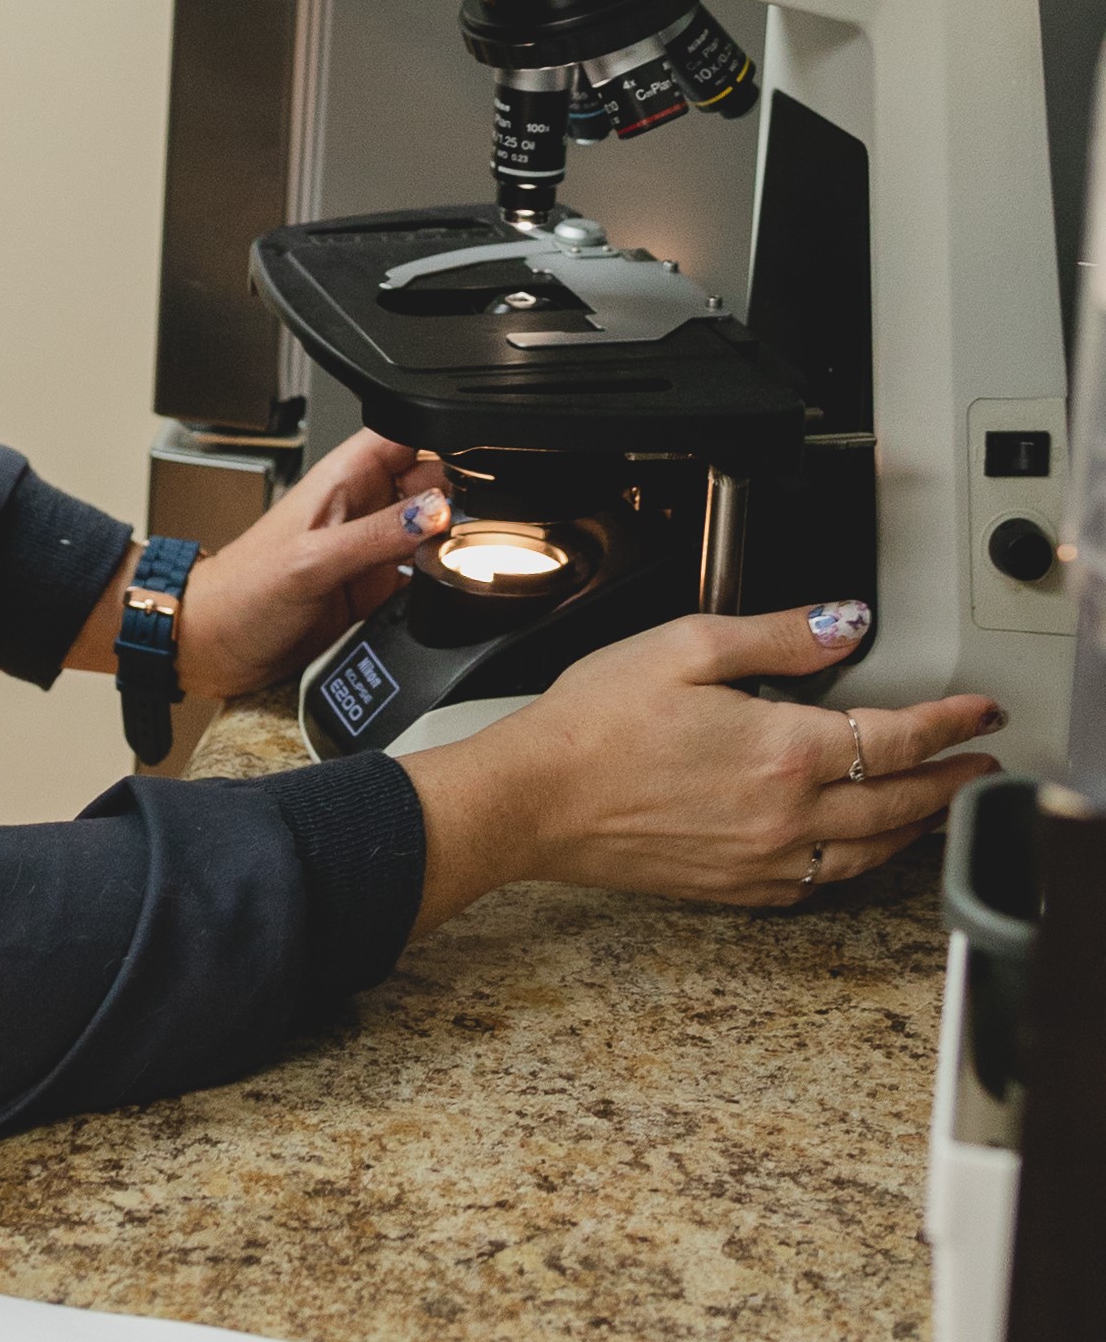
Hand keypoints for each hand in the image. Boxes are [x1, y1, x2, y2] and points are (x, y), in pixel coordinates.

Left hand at [63, 430, 450, 699]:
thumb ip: (376, 535)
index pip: (402, 437)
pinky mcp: (373, 592)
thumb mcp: (311, 560)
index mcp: (340, 481)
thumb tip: (435, 512)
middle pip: (429, 485)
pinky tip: (445, 596)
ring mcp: (368, 551)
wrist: (212, 646)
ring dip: (449, 545)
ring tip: (455, 563)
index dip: (441, 439)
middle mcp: (359, 510)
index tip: (476, 464)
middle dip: (456, 500)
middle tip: (467, 530)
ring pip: (430, 533)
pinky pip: (421, 580)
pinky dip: (439, 587)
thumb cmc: (240, 592)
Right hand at [398, 602, 1005, 932]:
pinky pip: (824, 883)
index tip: (977, 711)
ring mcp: (768, 861)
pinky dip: (858, 862)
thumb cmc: (594, 723)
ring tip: (934, 803)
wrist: (536, 798)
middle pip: (903, 803)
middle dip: (952, 779)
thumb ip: (775, 636)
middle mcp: (790, 816)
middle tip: (978, 761)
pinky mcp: (739, 888)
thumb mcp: (682, 647)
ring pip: (874, 852)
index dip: (950, 721)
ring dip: (917, 826)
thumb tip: (843, 625)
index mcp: (784, 751)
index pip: (899, 737)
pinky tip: (854, 847)